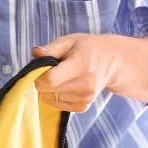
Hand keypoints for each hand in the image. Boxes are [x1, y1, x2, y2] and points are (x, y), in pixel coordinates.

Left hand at [32, 33, 147, 110]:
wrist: (112, 62)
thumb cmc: (87, 49)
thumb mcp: (70, 41)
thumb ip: (51, 48)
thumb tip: (35, 53)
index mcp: (81, 65)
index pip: (50, 79)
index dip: (38, 75)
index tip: (40, 68)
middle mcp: (86, 84)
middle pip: (48, 90)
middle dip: (42, 81)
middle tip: (51, 70)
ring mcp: (86, 97)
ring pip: (51, 98)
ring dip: (49, 89)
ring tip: (62, 76)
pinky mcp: (84, 106)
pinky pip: (58, 105)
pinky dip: (56, 96)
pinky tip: (65, 86)